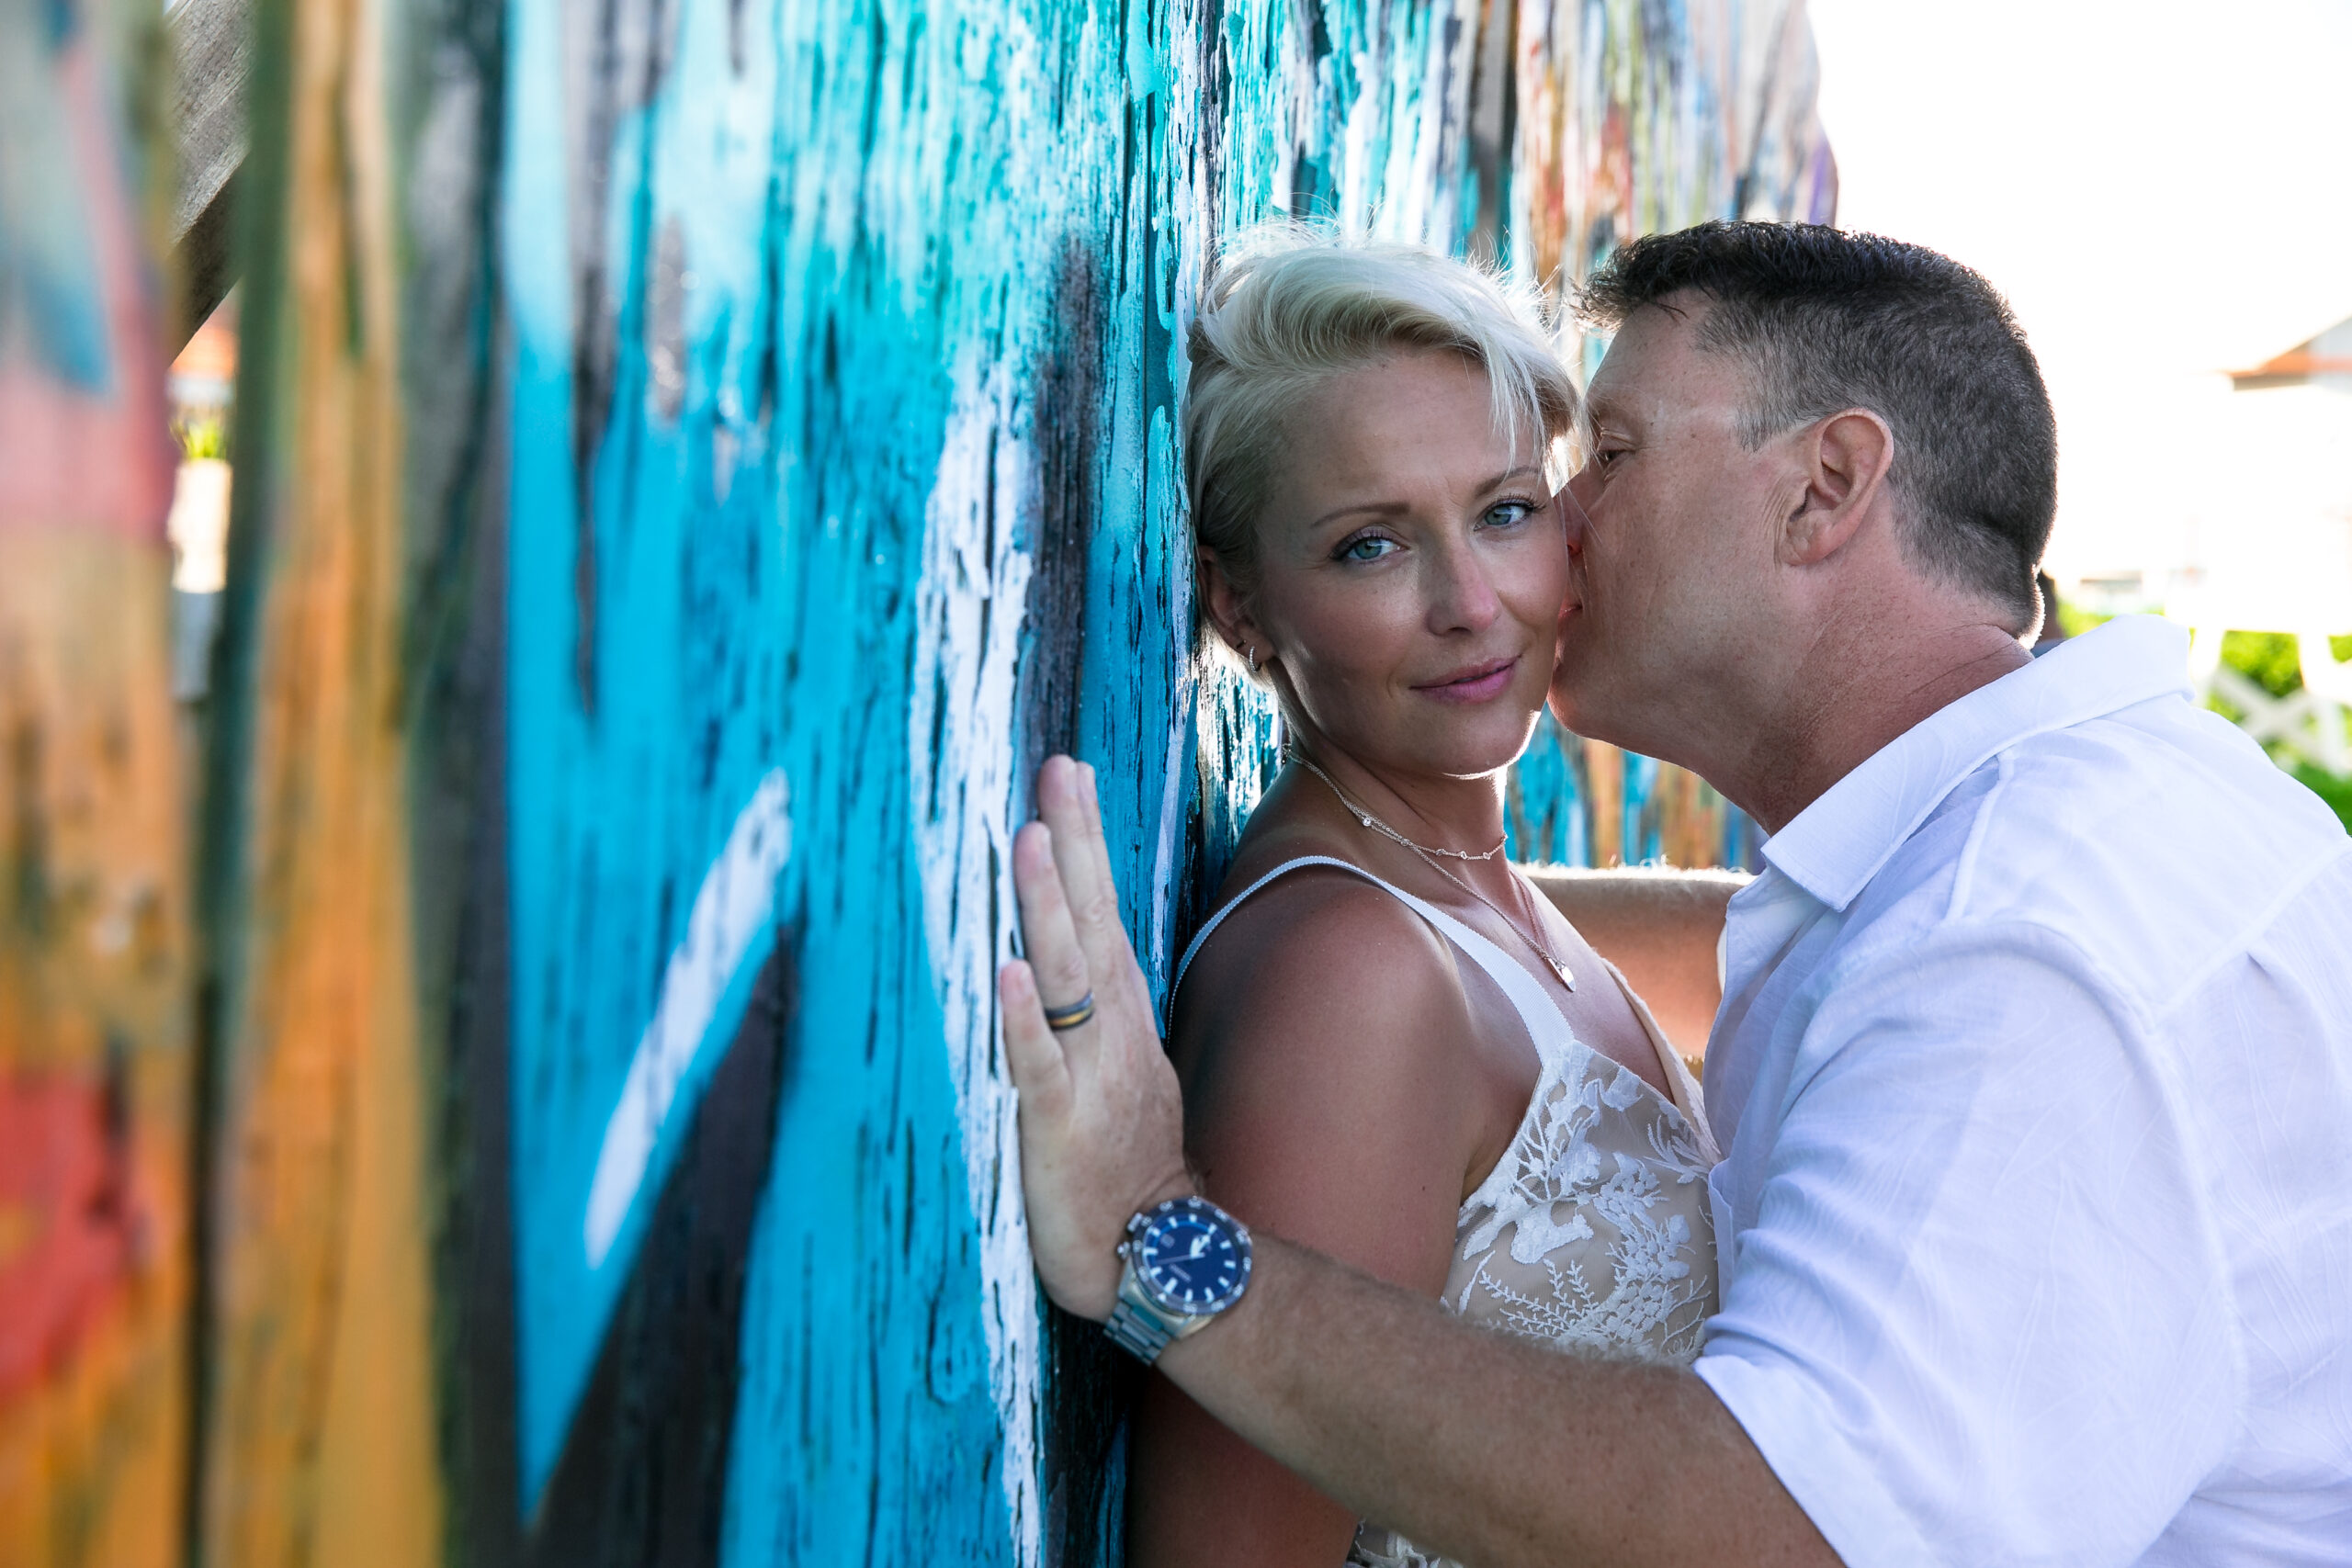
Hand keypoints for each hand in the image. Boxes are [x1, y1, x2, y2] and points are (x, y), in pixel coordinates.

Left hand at [999, 756, 1193, 1319]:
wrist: (1164, 1261)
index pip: (1101, 911)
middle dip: (1074, 843)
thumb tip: (1053, 961)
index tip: (1069, 771)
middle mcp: (1110, 1034)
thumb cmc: (1129, 1172)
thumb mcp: (1118, 1077)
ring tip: (1028, 840)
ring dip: (1048, 907)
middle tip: (1058, 769)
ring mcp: (1089, 1077)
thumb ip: (1089, 1019)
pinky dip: (1022, 1018)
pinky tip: (1005, 972)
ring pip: (1066, 978)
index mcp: (1118, 1019)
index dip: (1085, 843)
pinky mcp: (1060, 1128)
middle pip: (1091, 921)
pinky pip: (1039, 1065)